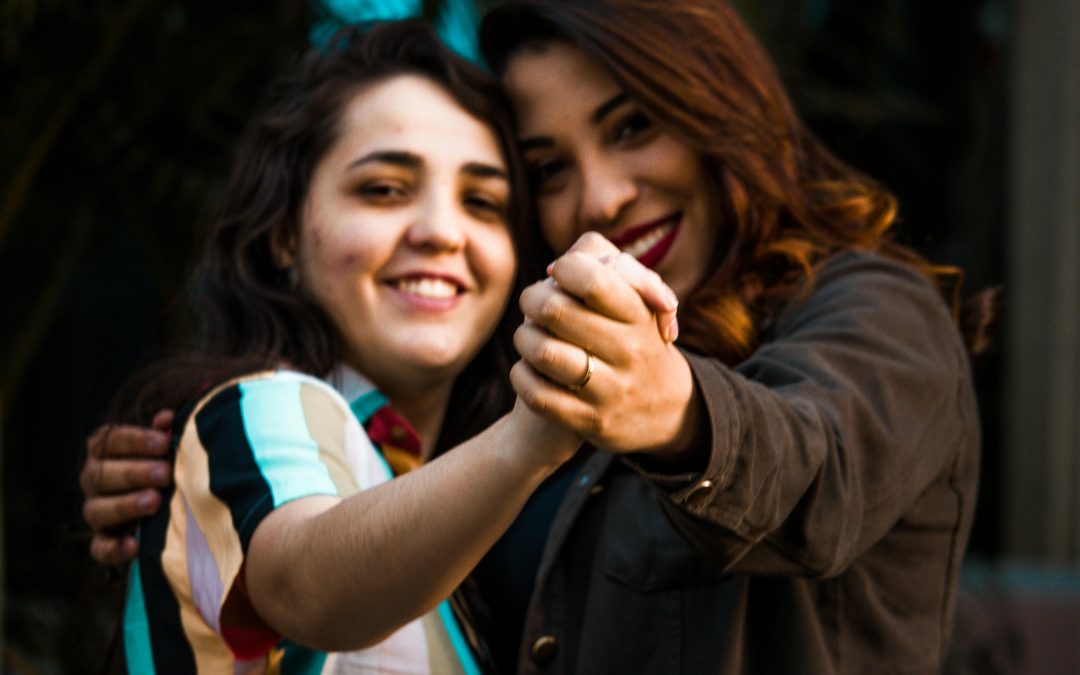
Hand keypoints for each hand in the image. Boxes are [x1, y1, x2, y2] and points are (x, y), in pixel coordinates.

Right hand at [80, 409, 174, 564]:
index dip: (134, 440)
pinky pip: (100, 548)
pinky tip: (133, 545)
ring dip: (125, 505)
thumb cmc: (167, 462)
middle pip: (101, 475)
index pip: (107, 441)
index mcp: (104, 451)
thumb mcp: (166, 446)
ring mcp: (97, 511)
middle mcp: (94, 480)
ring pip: (97, 509)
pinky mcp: (105, 540)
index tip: (163, 442)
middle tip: (164, 473)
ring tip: (154, 501)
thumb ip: (164, 433)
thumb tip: (166, 418)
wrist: (171, 504)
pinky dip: (114, 548)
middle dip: (133, 473)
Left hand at [511, 241, 702, 455]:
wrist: (665, 410)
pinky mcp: (591, 421)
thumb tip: (555, 268)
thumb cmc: (634, 339)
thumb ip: (603, 265)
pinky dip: (522, 376)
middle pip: (555, 310)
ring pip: (544, 353)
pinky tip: (527, 369)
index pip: (591, 278)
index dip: (563, 269)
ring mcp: (611, 389)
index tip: (558, 275)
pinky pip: (538, 395)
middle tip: (532, 305)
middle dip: (531, 301)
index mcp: (638, 314)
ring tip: (528, 338)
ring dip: (524, 339)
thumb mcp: (636, 300)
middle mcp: (629, 350)